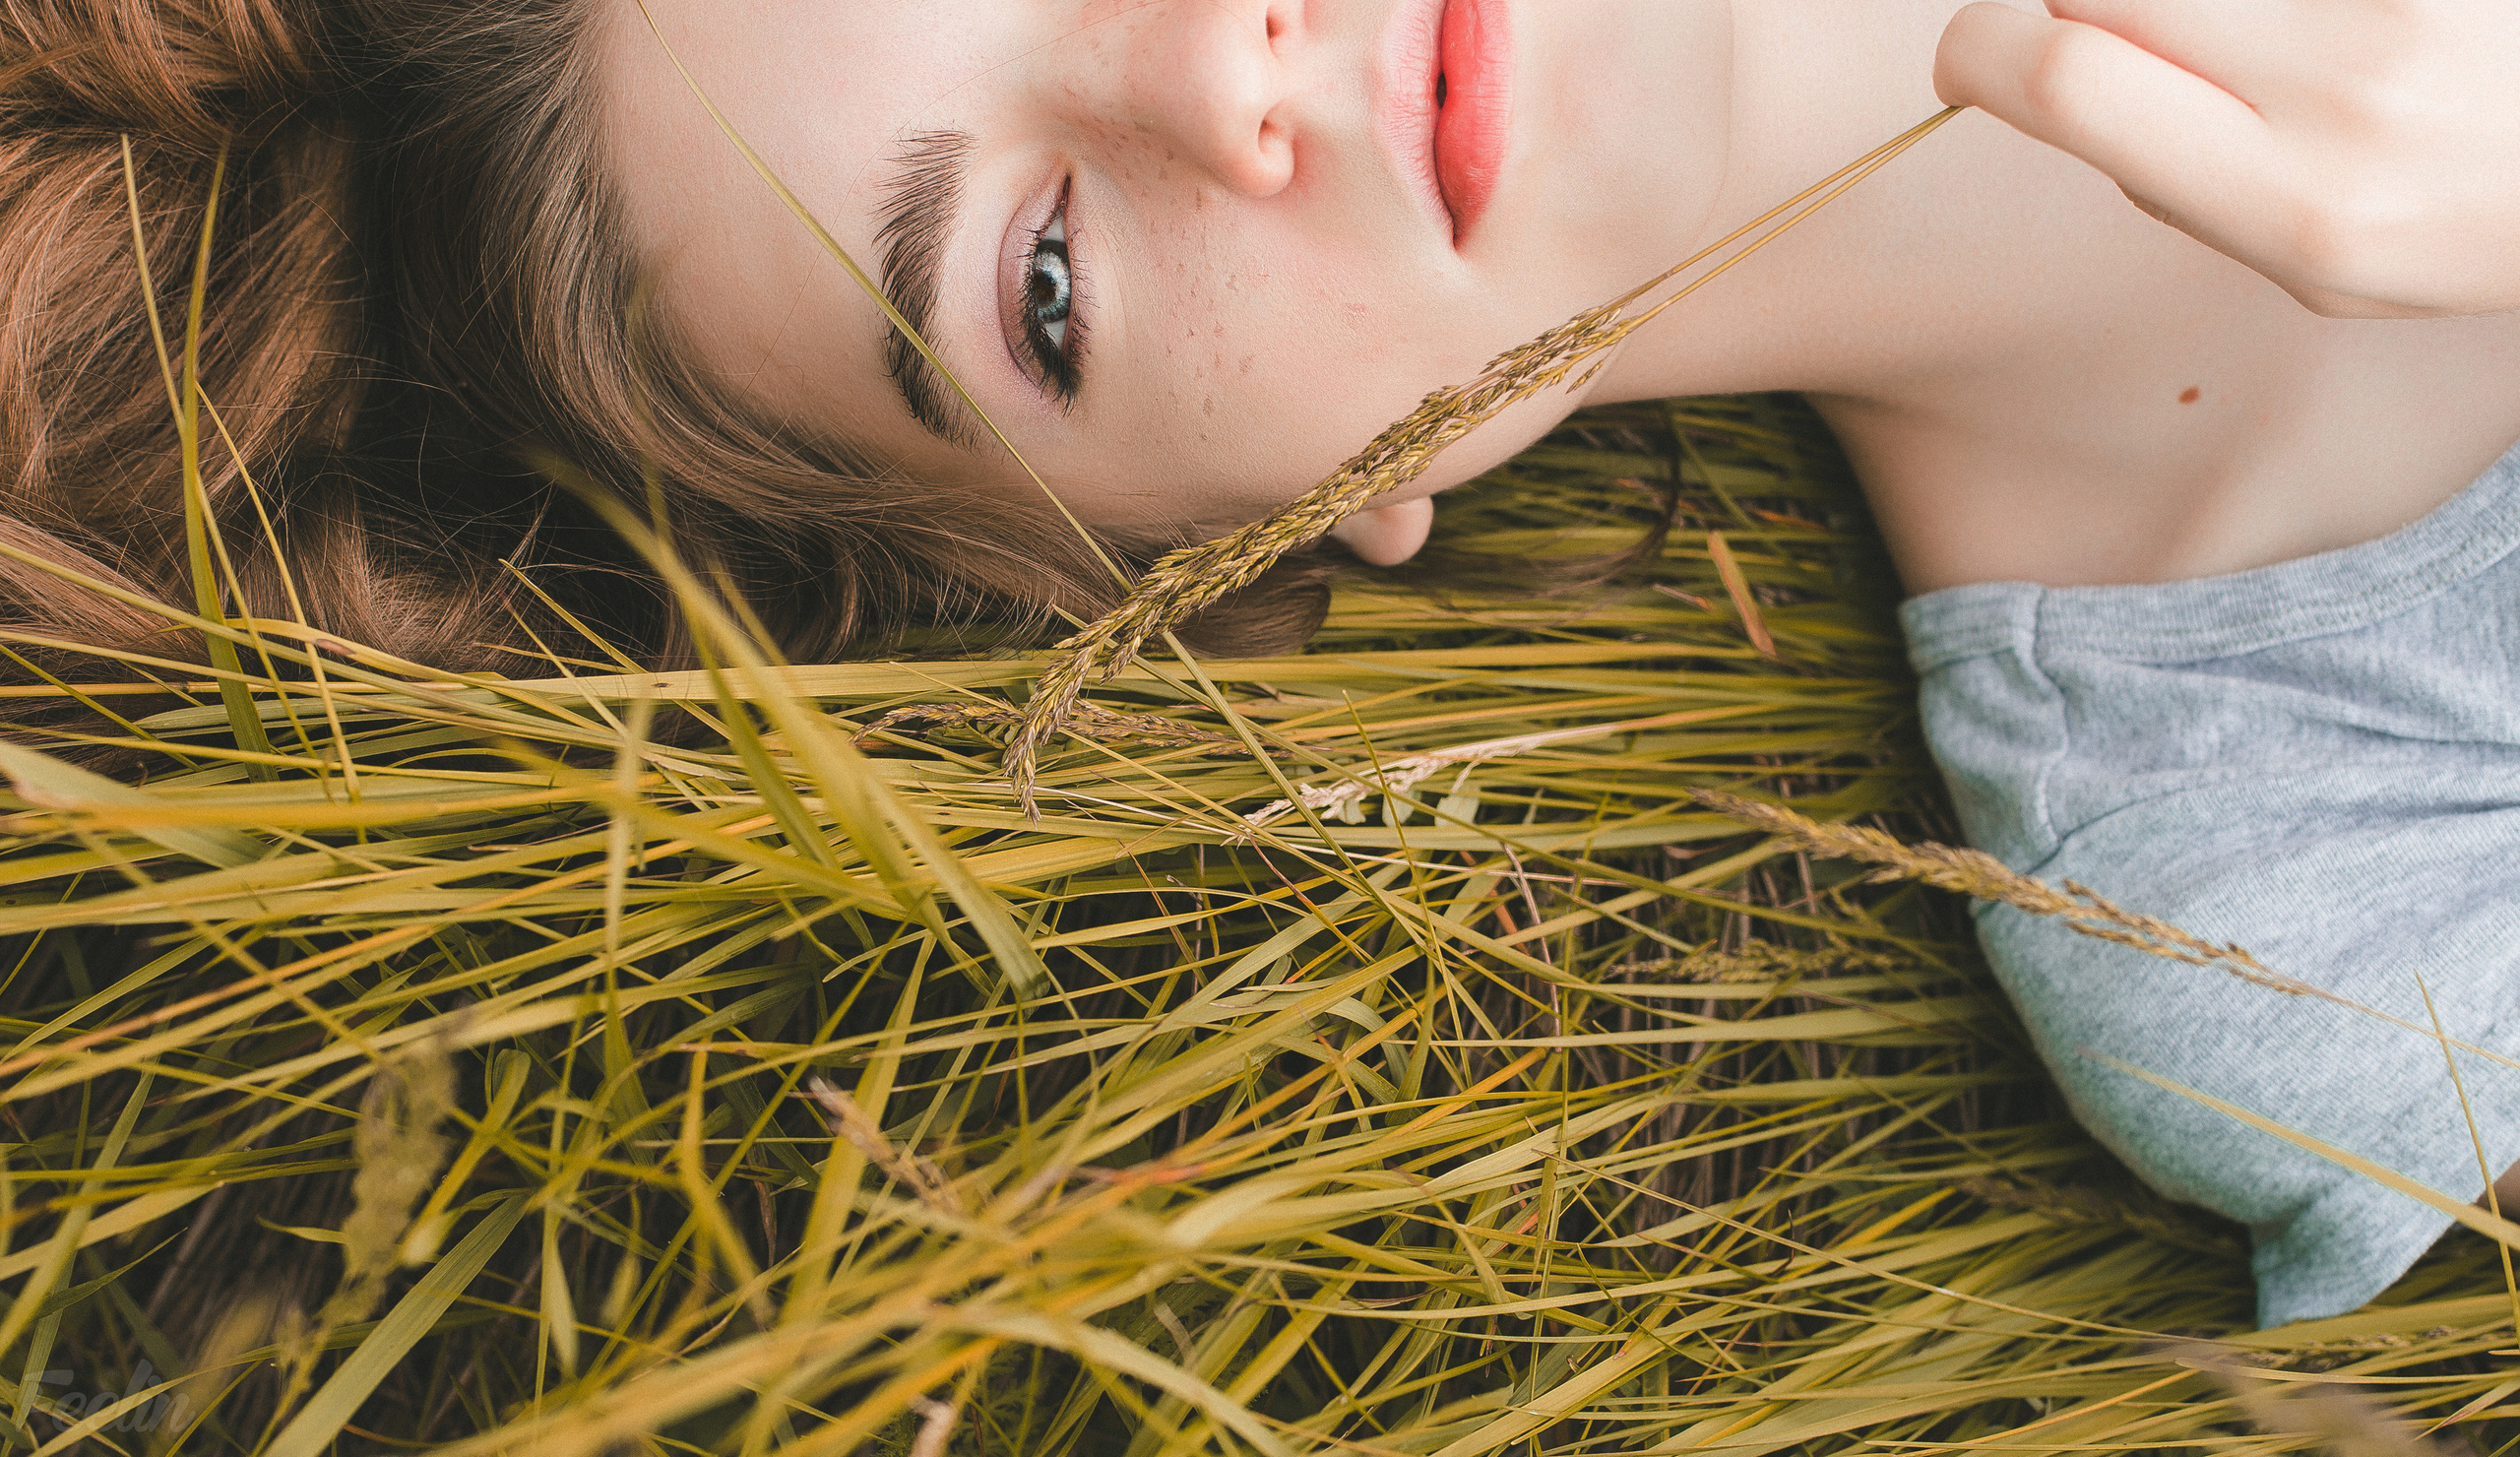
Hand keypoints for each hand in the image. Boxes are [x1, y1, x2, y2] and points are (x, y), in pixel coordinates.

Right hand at [1935, 0, 2519, 318]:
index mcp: (2299, 209)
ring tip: (2262, 44)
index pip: (2069, 80)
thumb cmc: (2474, 222)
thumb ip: (2189, 188)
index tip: (1968, 57)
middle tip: (2091, 33)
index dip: (1978, 49)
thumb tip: (2064, 78)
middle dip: (2068, 5)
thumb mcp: (2322, 271)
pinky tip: (2338, 27)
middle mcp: (2350, 92)